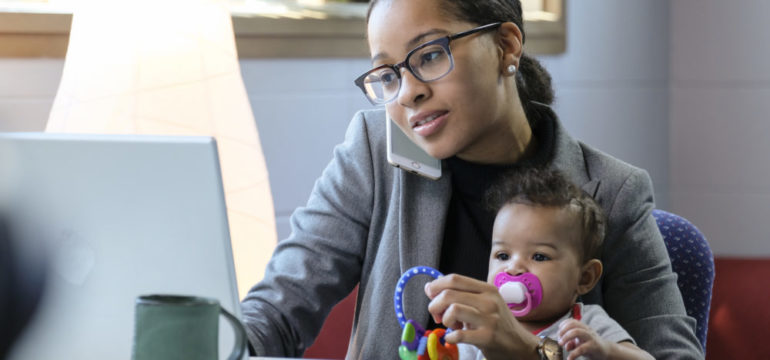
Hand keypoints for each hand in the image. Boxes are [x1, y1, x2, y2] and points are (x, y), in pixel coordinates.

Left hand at [424, 274, 539, 359]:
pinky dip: (450, 337)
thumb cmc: (497, 323)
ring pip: (453, 310)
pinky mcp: (487, 337)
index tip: (430, 294)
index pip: (454, 279)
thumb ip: (461, 294)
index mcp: (487, 289)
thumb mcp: (484, 302)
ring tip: (450, 326)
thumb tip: (429, 288)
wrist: (520, 345)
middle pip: (449, 294)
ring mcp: (489, 319)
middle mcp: (489, 301)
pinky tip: (453, 338)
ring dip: (444, 319)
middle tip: (438, 315)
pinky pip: (459, 334)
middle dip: (435, 305)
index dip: (436, 285)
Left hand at [557, 320, 652, 359]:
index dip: (563, 326)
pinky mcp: (594, 346)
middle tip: (559, 341)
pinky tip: (569, 359)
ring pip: (577, 332)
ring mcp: (591, 337)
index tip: (559, 334)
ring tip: (562, 345)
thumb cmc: (591, 346)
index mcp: (583, 327)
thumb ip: (572, 343)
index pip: (571, 321)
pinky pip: (582, 348)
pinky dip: (573, 354)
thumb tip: (565, 346)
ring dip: (566, 337)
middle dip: (563, 331)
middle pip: (573, 324)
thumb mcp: (580, 343)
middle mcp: (587, 330)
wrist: (607, 352)